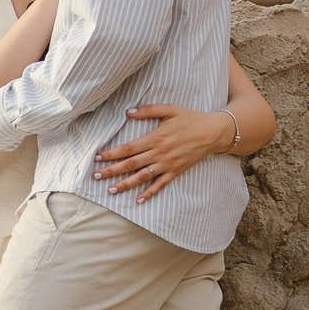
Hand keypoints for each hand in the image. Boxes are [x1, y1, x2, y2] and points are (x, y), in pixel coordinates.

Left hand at [93, 104, 233, 201]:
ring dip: (125, 184)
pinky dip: (149, 193)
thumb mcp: (170, 109)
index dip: (111, 154)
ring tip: (110, 190)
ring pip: (142, 177)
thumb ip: (148, 110)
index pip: (128, 148)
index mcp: (155, 138)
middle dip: (112, 171)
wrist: (213, 132)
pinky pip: (160, 184)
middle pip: (131, 164)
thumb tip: (128, 111)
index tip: (97, 158)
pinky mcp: (176, 171)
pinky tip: (138, 200)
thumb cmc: (190, 119)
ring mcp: (167, 164)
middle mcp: (159, 153)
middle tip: (95, 176)